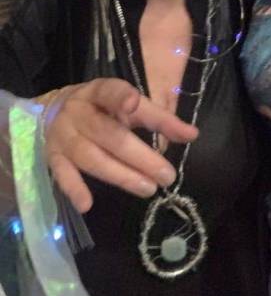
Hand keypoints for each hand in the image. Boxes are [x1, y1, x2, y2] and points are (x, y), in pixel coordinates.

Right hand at [43, 79, 197, 212]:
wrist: (54, 110)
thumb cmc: (104, 108)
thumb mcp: (130, 105)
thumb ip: (159, 118)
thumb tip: (192, 135)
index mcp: (98, 91)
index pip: (111, 92)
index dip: (121, 97)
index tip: (133, 103)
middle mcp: (78, 111)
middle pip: (109, 135)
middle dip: (140, 156)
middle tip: (167, 175)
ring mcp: (63, 135)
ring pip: (91, 157)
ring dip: (120, 175)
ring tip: (148, 188)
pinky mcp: (53, 156)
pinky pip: (62, 174)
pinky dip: (74, 188)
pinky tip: (87, 204)